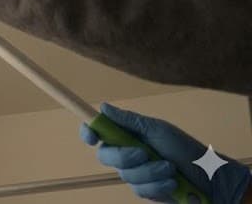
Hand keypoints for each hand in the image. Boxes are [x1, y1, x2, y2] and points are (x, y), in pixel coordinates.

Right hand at [80, 104, 250, 202]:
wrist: (210, 177)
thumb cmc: (185, 148)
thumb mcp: (158, 129)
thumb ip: (129, 121)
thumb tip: (103, 107)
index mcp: (128, 135)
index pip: (98, 132)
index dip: (88, 133)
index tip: (92, 137)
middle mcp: (127, 154)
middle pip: (105, 156)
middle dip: (125, 157)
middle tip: (145, 154)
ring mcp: (135, 173)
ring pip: (125, 175)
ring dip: (150, 172)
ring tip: (170, 169)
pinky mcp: (145, 191)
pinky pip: (139, 190)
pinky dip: (157, 185)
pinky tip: (172, 182)